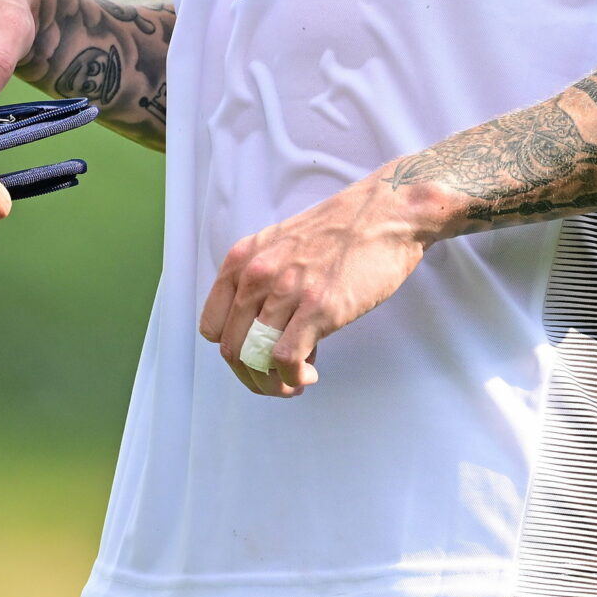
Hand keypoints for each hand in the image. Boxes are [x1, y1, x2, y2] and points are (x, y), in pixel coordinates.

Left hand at [198, 173, 445, 397]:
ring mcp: (286, 291)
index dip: (234, 352)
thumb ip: (263, 284)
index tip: (257, 357)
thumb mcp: (280, 248)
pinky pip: (286, 360)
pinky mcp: (318, 308)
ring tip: (297, 379)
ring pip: (256, 360)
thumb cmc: (339, 232)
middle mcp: (256, 275)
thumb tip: (262, 332)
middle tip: (278, 380)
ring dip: (275, 383)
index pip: (212, 327)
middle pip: (231, 350)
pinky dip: (293, 378)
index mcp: (241, 260)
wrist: (384, 214)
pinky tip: (309, 373)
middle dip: (253, 376)